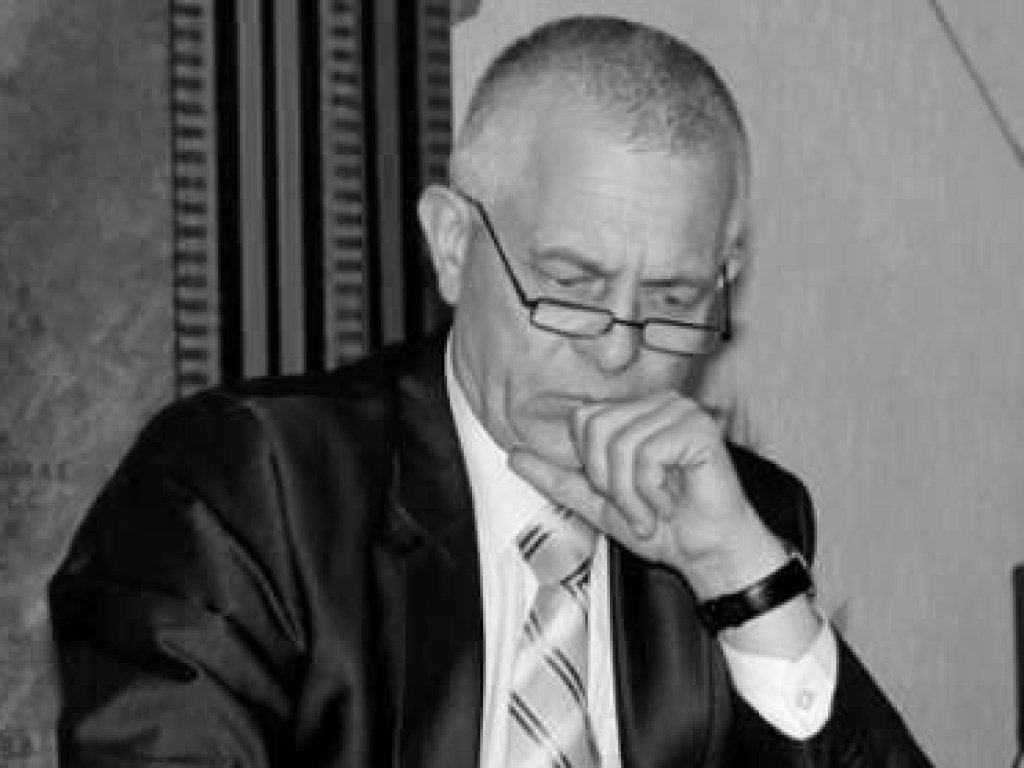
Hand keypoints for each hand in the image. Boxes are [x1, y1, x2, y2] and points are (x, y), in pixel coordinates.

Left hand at [509, 390, 785, 599]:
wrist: (709, 554)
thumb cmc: (665, 528)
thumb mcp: (597, 504)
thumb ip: (557, 477)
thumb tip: (514, 455)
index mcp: (635, 412)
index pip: (582, 419)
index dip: (591, 466)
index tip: (618, 494)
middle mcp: (659, 402)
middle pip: (596, 427)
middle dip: (609, 482)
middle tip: (636, 506)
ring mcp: (681, 411)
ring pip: (619, 444)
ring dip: (632, 495)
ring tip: (654, 509)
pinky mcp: (699, 428)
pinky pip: (648, 454)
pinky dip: (652, 492)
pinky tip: (672, 502)